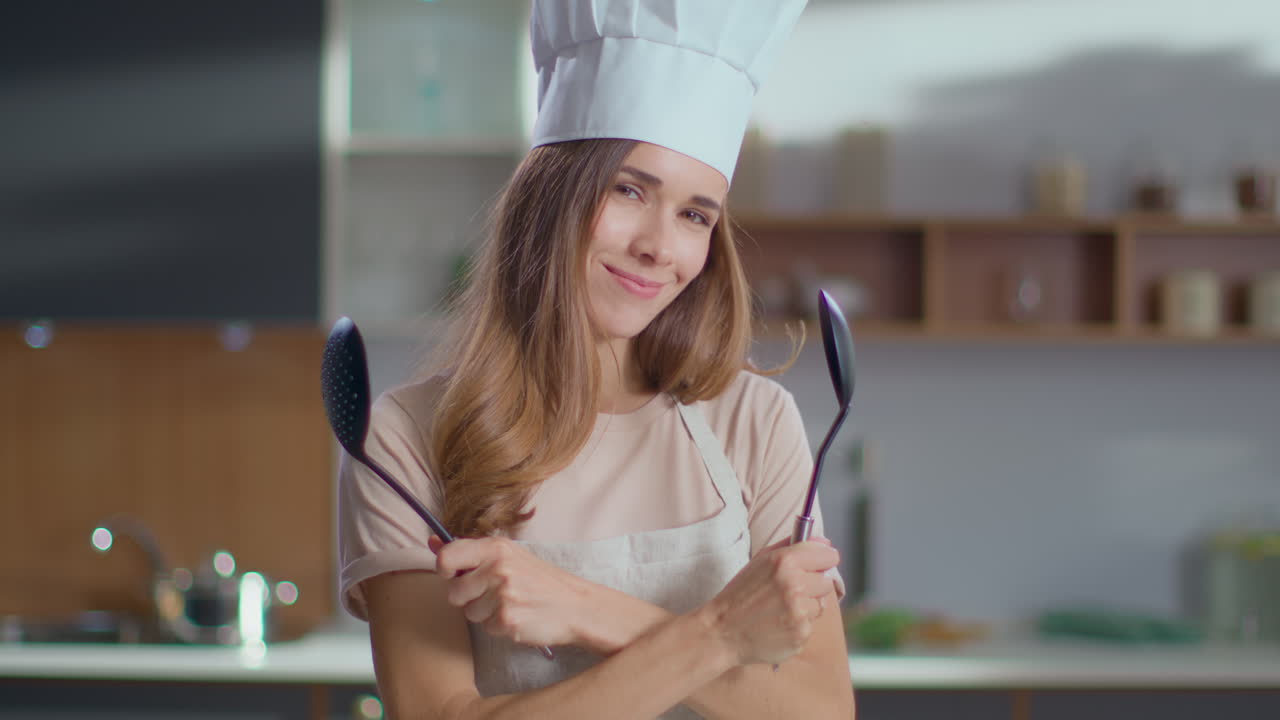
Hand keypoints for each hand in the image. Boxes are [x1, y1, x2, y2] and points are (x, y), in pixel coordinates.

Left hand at [430, 535, 586, 647]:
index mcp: (496, 548)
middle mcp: (498, 568)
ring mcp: (503, 595)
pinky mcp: (507, 620)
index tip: (455, 574)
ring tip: (510, 604)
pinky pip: (486, 628)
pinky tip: (518, 616)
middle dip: (469, 598)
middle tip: (495, 593)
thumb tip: (432, 541)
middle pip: (454, 593)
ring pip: (469, 613)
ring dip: (486, 614)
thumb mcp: (509, 555)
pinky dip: (499, 626)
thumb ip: (470, 550)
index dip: (445, 569)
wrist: (575, 605)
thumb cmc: (539, 580)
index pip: (447, 557)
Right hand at [698, 538, 838, 665]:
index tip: (815, 566)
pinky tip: (779, 625)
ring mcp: (799, 611)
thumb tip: (825, 542)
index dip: (821, 561)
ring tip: (780, 610)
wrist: (722, 632)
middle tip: (788, 592)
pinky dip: (798, 625)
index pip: (827, 555)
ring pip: (821, 604)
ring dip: (806, 607)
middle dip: (812, 586)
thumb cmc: (740, 594)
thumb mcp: (760, 561)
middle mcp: (794, 584)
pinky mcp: (801, 633)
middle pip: (826, 581)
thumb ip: (793, 546)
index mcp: (785, 561)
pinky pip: (811, 625)